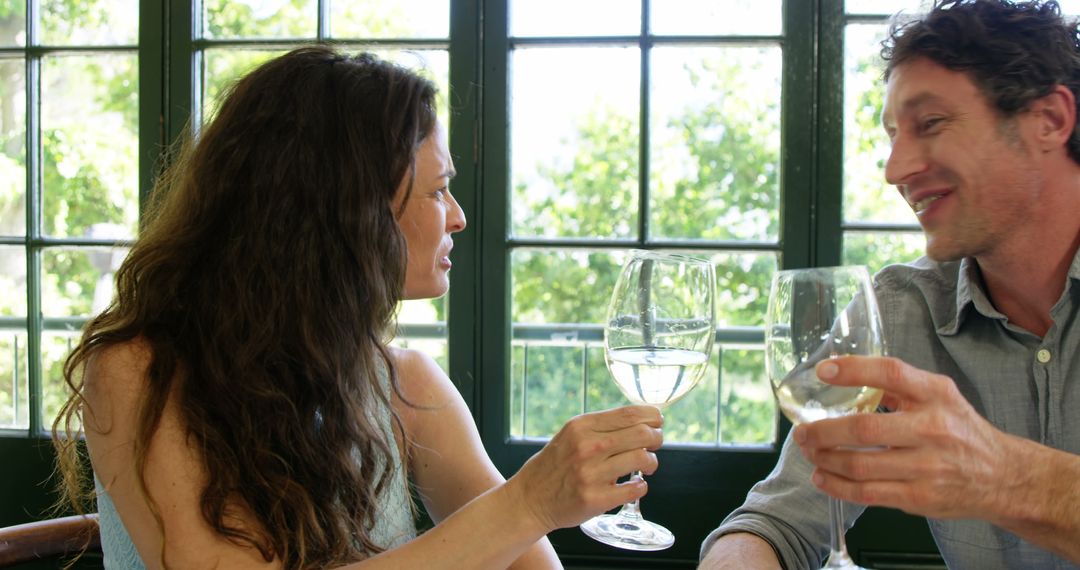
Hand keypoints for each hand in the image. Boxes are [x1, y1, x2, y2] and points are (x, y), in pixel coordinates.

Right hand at [505, 405, 662, 532]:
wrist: (530, 498)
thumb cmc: (556, 464)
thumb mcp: (572, 435)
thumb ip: (602, 427)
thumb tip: (643, 420)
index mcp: (582, 426)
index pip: (631, 413)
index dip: (653, 417)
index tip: (658, 423)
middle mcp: (587, 447)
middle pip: (643, 434)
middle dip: (657, 438)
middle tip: (655, 444)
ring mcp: (591, 474)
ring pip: (643, 459)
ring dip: (651, 463)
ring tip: (646, 466)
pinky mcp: (595, 499)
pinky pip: (635, 489)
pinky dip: (641, 486)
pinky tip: (634, 485)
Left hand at [793, 355, 1016, 520]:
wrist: (1003, 476)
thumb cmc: (963, 432)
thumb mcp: (940, 397)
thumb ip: (899, 386)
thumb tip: (848, 374)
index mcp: (936, 395)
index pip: (891, 373)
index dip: (854, 370)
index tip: (823, 371)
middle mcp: (933, 428)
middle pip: (864, 428)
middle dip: (823, 431)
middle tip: (801, 430)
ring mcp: (927, 466)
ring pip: (860, 464)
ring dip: (825, 459)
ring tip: (809, 452)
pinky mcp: (920, 497)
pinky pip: (868, 493)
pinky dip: (838, 487)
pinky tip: (823, 478)